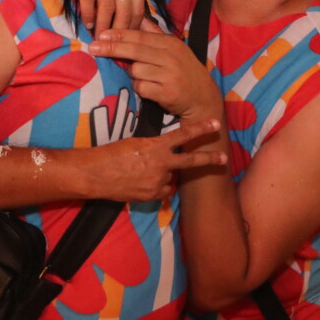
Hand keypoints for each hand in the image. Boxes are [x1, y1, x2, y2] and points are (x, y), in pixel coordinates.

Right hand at [61, 0, 144, 35]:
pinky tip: (87, 22)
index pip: (138, 8)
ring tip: (98, 38)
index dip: (132, 28)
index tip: (126, 41)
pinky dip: (87, 13)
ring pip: (106, 7)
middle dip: (118, 31)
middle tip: (111, 45)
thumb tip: (135, 19)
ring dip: (102, 26)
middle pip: (123, 10)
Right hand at [89, 119, 226, 201]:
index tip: (216, 123)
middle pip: (191, 161)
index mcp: (157, 146)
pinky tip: (142, 184)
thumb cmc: (111, 154)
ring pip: (171, 178)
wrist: (96, 174)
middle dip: (209, 159)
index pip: (184, 134)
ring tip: (143, 172)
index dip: (201, 129)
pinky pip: (162, 191)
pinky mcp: (152, 195)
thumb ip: (154, 149)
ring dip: (164, 175)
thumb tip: (164, 154)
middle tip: (224, 158)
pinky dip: (157, 188)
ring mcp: (158, 181)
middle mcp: (161, 163)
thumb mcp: (135, 143)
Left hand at [90, 22, 222, 121]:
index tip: (101, 34)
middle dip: (112, 48)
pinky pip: (141, 88)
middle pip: (135, 50)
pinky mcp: (167, 93)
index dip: (120, 35)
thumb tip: (138, 16)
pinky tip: (148, 89)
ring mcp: (170, 75)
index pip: (141, 36)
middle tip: (93, 47)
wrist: (203, 98)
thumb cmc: (184, 71)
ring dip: (132, 74)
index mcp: (171, 43)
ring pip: (136, 70)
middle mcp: (171, 57)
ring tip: (142, 77)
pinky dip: (139, 88)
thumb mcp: (174, 49)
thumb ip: (155, 34)